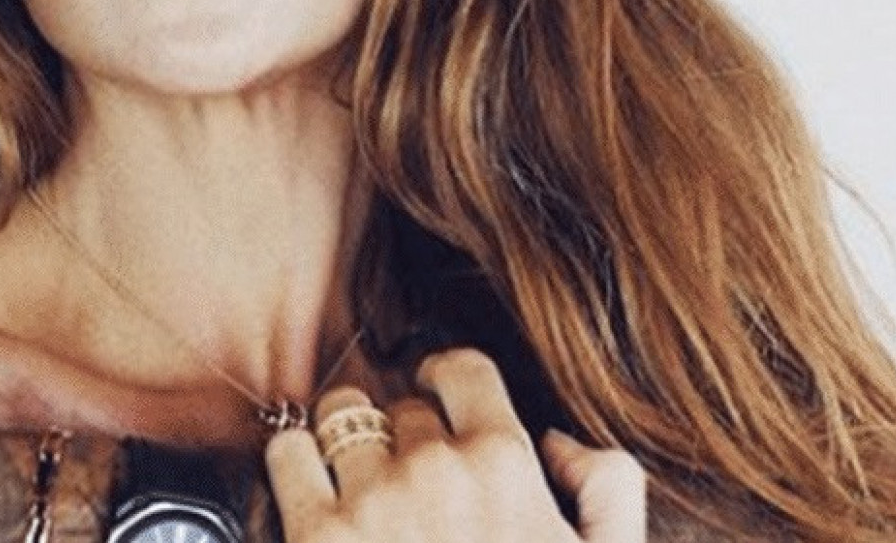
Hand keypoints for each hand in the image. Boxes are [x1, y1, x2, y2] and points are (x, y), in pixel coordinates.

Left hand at [265, 348, 644, 542]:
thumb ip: (608, 489)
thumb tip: (556, 442)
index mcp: (506, 466)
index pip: (462, 369)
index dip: (449, 380)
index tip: (440, 395)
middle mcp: (434, 468)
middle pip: (403, 406)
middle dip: (407, 438)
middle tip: (414, 484)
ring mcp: (370, 499)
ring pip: (338, 415)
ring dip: (347, 443)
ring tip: (361, 484)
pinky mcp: (316, 536)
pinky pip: (287, 454)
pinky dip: (296, 466)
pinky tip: (315, 496)